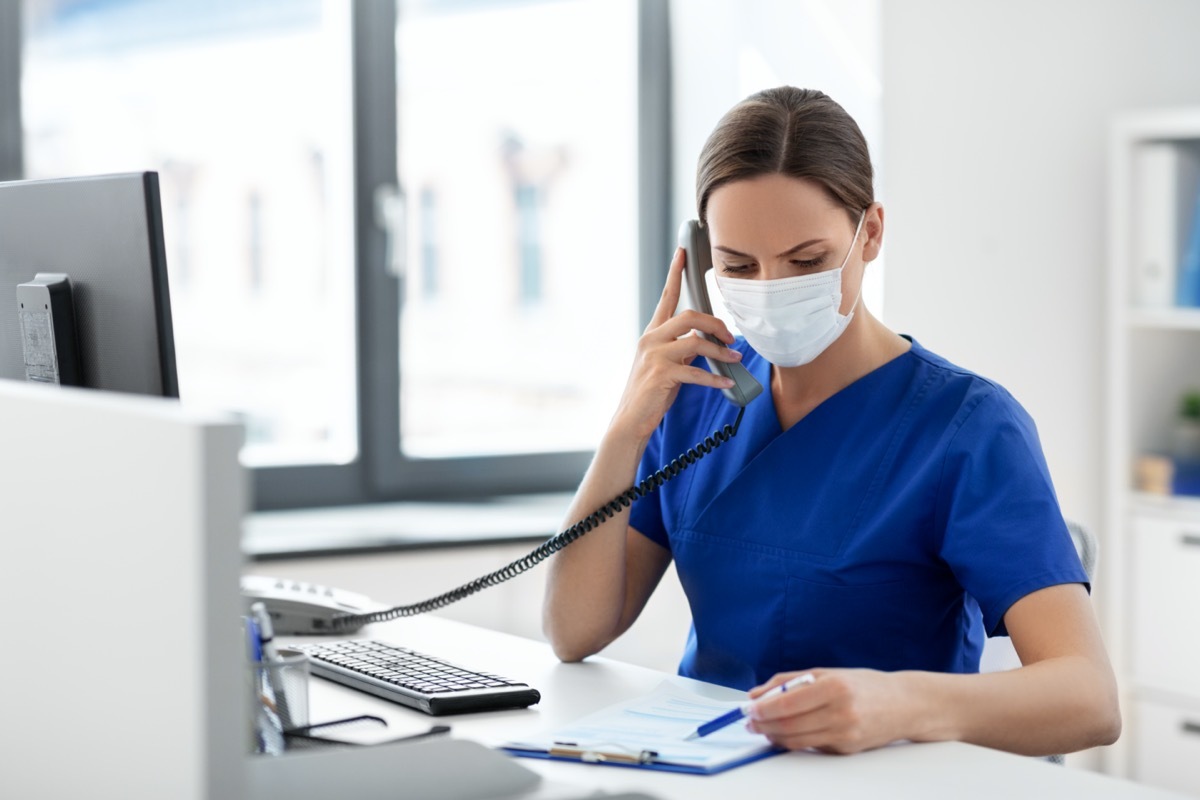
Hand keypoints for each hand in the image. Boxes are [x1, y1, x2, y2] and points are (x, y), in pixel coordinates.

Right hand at [611, 247, 742, 440]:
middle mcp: (651, 339)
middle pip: (689, 316)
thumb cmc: (651, 392)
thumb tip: (706, 341)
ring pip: (695, 341)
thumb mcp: (667, 364)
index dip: (675, 273)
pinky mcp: (661, 375)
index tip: (684, 251)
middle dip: (715, 323)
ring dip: (721, 352)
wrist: (631, 419)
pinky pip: (696, 371)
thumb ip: (682, 348)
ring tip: (735, 359)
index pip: (666, 297)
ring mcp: (654, 357)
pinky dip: (715, 378)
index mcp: (652, 333)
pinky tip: (727, 383)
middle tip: (731, 337)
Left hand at [744, 669, 913, 754]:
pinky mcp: (847, 750)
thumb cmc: (863, 685)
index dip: (763, 709)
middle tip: (750, 723)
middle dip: (764, 726)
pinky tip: (787, 732)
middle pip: (790, 725)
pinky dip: (795, 741)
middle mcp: (841, 712)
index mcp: (834, 687)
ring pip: (797, 741)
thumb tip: (755, 694)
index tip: (749, 709)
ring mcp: (845, 734)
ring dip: (775, 736)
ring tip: (764, 728)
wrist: (904, 704)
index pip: (788, 703)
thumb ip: (788, 681)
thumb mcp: (826, 673)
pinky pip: (812, 746)